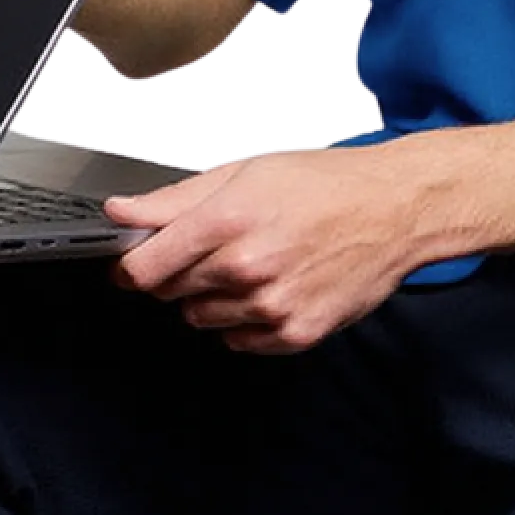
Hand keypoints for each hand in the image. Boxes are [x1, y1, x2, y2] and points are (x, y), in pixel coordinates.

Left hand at [103, 147, 415, 353]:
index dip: (130, 266)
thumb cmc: (324, 186)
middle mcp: (245, 268)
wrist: (394, 211)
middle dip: (180, 272)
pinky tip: (274, 287)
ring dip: (213, 297)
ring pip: (202, 318)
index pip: (144, 268)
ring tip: (254, 264)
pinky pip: (239, 340)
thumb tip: (121, 212)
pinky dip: (246, 321)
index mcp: (227, 221)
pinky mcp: (295, 334)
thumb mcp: (244, 174)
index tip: (134, 263)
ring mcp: (271, 306)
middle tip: (217, 247)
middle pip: (169, 293)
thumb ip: (174, 200)